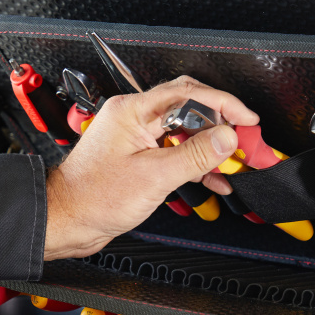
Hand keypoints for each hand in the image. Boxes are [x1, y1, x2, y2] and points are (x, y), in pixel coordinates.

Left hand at [44, 76, 255, 260]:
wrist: (67, 221)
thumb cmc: (92, 198)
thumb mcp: (154, 177)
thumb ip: (195, 155)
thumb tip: (226, 138)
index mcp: (133, 111)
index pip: (189, 93)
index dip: (224, 105)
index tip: (247, 119)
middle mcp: (134, 117)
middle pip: (189, 108)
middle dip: (220, 124)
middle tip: (244, 139)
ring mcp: (136, 136)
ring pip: (185, 132)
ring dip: (210, 148)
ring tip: (233, 162)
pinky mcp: (139, 156)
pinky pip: (175, 151)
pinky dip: (195, 163)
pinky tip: (213, 178)